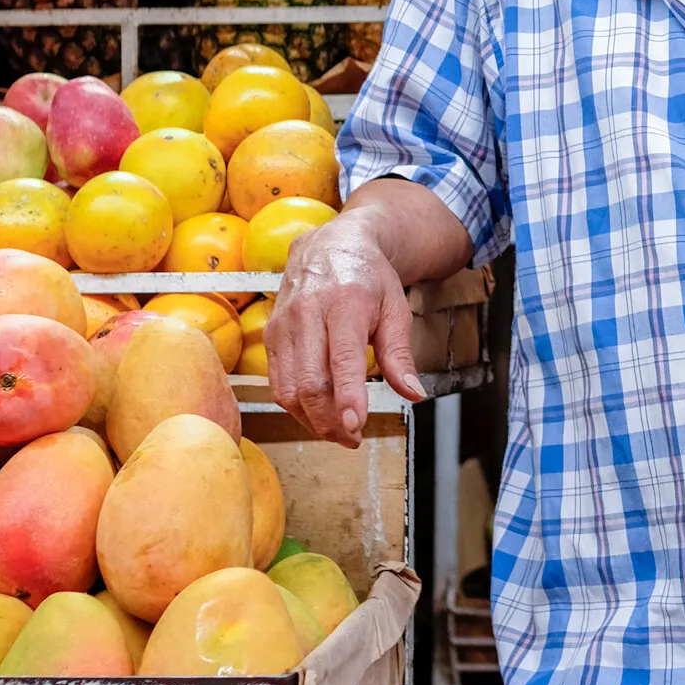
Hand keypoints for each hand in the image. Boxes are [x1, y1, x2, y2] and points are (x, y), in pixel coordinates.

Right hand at [265, 215, 425, 446]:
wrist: (330, 245)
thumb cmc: (368, 278)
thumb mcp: (396, 309)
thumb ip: (400, 354)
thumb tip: (414, 394)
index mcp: (345, 303)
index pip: (343, 358)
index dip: (348, 396)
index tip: (356, 426)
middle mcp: (308, 313)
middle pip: (310, 382)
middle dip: (330, 420)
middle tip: (353, 439)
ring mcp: (283, 325)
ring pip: (289, 388)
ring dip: (312, 420)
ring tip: (338, 431)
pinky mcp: (270, 336)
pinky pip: (277, 383)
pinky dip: (297, 407)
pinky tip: (318, 414)